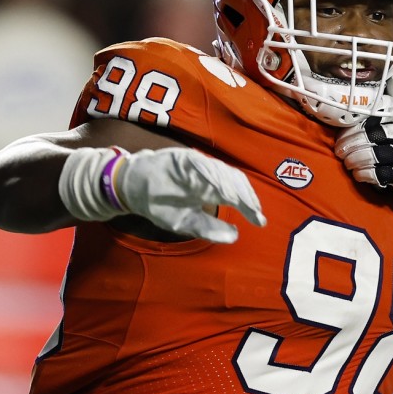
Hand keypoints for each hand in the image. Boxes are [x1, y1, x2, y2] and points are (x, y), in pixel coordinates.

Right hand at [114, 147, 265, 242]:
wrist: (131, 188)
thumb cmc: (160, 204)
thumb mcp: (186, 222)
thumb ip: (209, 228)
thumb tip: (236, 235)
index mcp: (211, 188)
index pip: (236, 193)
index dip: (250, 205)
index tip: (260, 221)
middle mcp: (207, 174)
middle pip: (234, 181)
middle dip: (246, 197)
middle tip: (255, 212)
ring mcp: (196, 164)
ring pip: (221, 172)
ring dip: (234, 188)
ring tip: (243, 203)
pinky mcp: (183, 158)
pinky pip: (202, 165)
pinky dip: (214, 176)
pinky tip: (222, 190)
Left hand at [335, 104, 392, 201]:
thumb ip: (385, 119)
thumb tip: (349, 122)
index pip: (377, 115)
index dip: (356, 126)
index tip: (342, 136)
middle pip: (376, 134)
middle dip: (353, 143)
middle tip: (341, 151)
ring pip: (379, 153)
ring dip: (358, 159)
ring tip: (348, 163)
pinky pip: (384, 174)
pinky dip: (367, 174)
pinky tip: (359, 175)